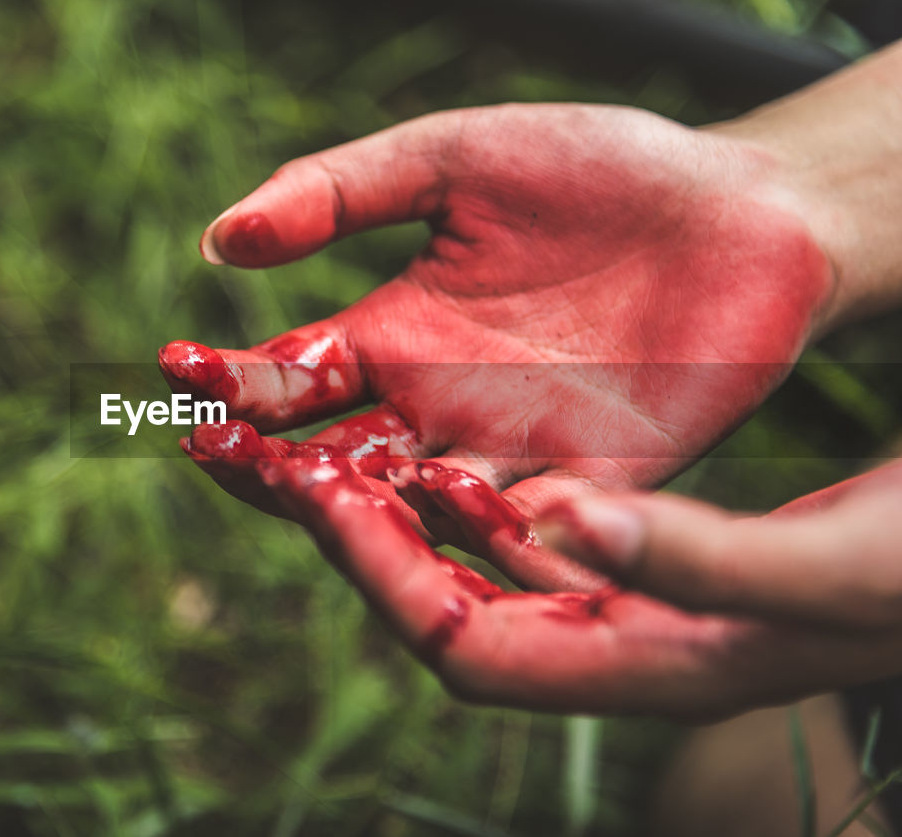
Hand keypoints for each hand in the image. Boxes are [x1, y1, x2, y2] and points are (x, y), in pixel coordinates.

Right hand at [162, 103, 831, 556]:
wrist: (746, 209)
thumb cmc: (599, 170)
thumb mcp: (455, 158)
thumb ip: (341, 193)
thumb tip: (218, 240)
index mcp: (395, 334)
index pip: (288, 377)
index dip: (229, 380)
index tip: (170, 375)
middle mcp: (437, 407)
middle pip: (331, 461)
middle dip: (270, 463)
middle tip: (217, 453)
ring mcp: (513, 452)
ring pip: (413, 510)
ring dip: (363, 510)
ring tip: (312, 498)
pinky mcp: (599, 484)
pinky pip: (528, 529)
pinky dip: (484, 539)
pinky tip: (444, 529)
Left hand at [253, 450, 901, 716]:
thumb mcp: (825, 569)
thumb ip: (699, 562)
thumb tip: (559, 525)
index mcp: (638, 667)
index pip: (464, 642)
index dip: (381, 575)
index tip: (318, 491)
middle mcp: (604, 645)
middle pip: (439, 603)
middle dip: (356, 536)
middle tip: (280, 461)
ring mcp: (611, 604)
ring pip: (467, 562)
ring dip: (393, 505)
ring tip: (321, 442)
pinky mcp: (626, 560)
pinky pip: (515, 529)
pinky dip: (462, 488)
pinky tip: (426, 437)